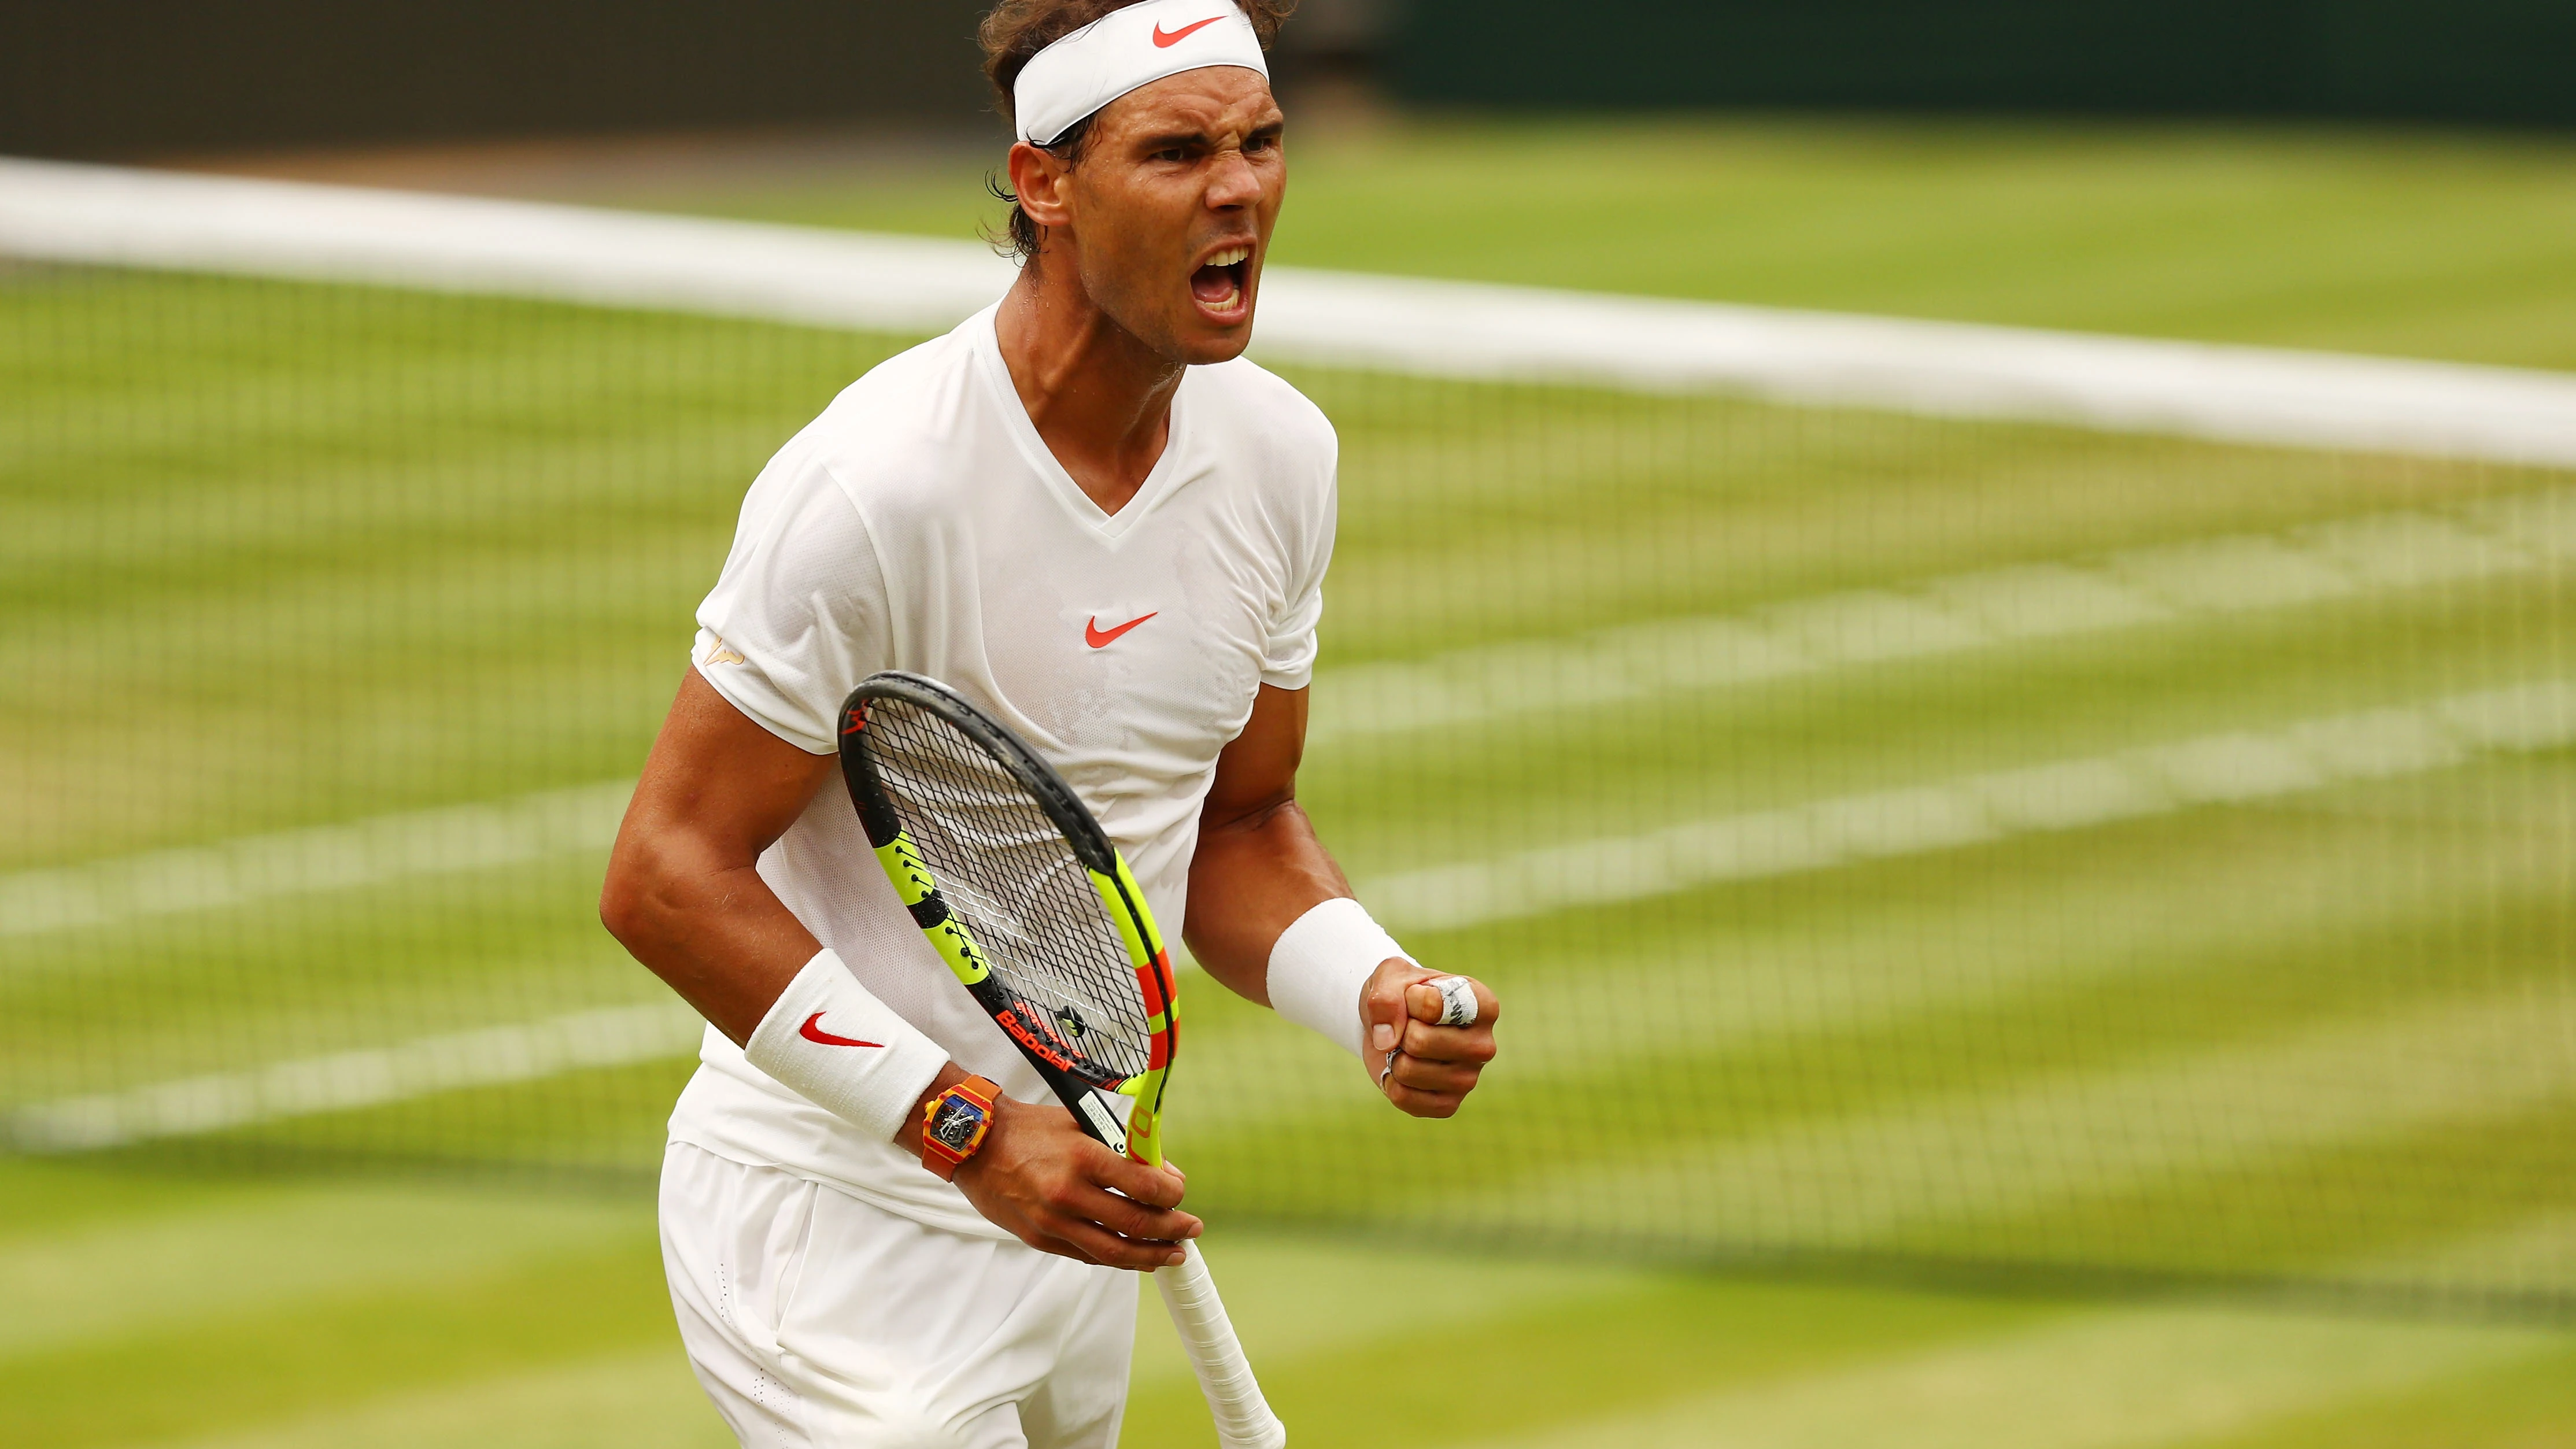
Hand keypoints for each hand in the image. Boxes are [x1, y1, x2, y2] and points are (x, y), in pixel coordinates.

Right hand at [952, 1095, 1201, 1269]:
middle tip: (1192, 1229)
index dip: (1172, 1194)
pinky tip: (1136, 1256)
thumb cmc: (1031, 1128)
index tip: (1180, 1193)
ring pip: (1113, 1251)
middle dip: (1172, 1230)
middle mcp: (1068, 1194)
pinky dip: (1117, 1258)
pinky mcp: (1039, 1238)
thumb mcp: (1081, 1123)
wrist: (975, 1144)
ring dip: (1150, 1256)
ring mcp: (1052, 1221)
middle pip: (1134, 1224)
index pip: (1143, 1185)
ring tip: (1174, 1255)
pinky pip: (1087, 1256)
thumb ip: (1121, 1150)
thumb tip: (1163, 1174)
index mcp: (1082, 1157)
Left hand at [1359, 960, 1497, 1117]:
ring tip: (1406, 1047)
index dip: (1408, 998)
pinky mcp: (1449, 1105)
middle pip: (1418, 1041)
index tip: (1415, 996)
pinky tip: (1403, 1070)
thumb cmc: (1403, 995)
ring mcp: (1469, 1079)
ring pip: (1408, 1070)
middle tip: (1407, 1026)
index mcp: (1483, 1006)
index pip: (1431, 1005)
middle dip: (1399, 1030)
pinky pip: (1404, 1098)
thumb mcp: (1390, 976)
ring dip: (1393, 1056)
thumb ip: (1386, 996)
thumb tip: (1387, 1041)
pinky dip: (1390, 1082)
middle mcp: (1484, 1045)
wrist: (1395, 1023)